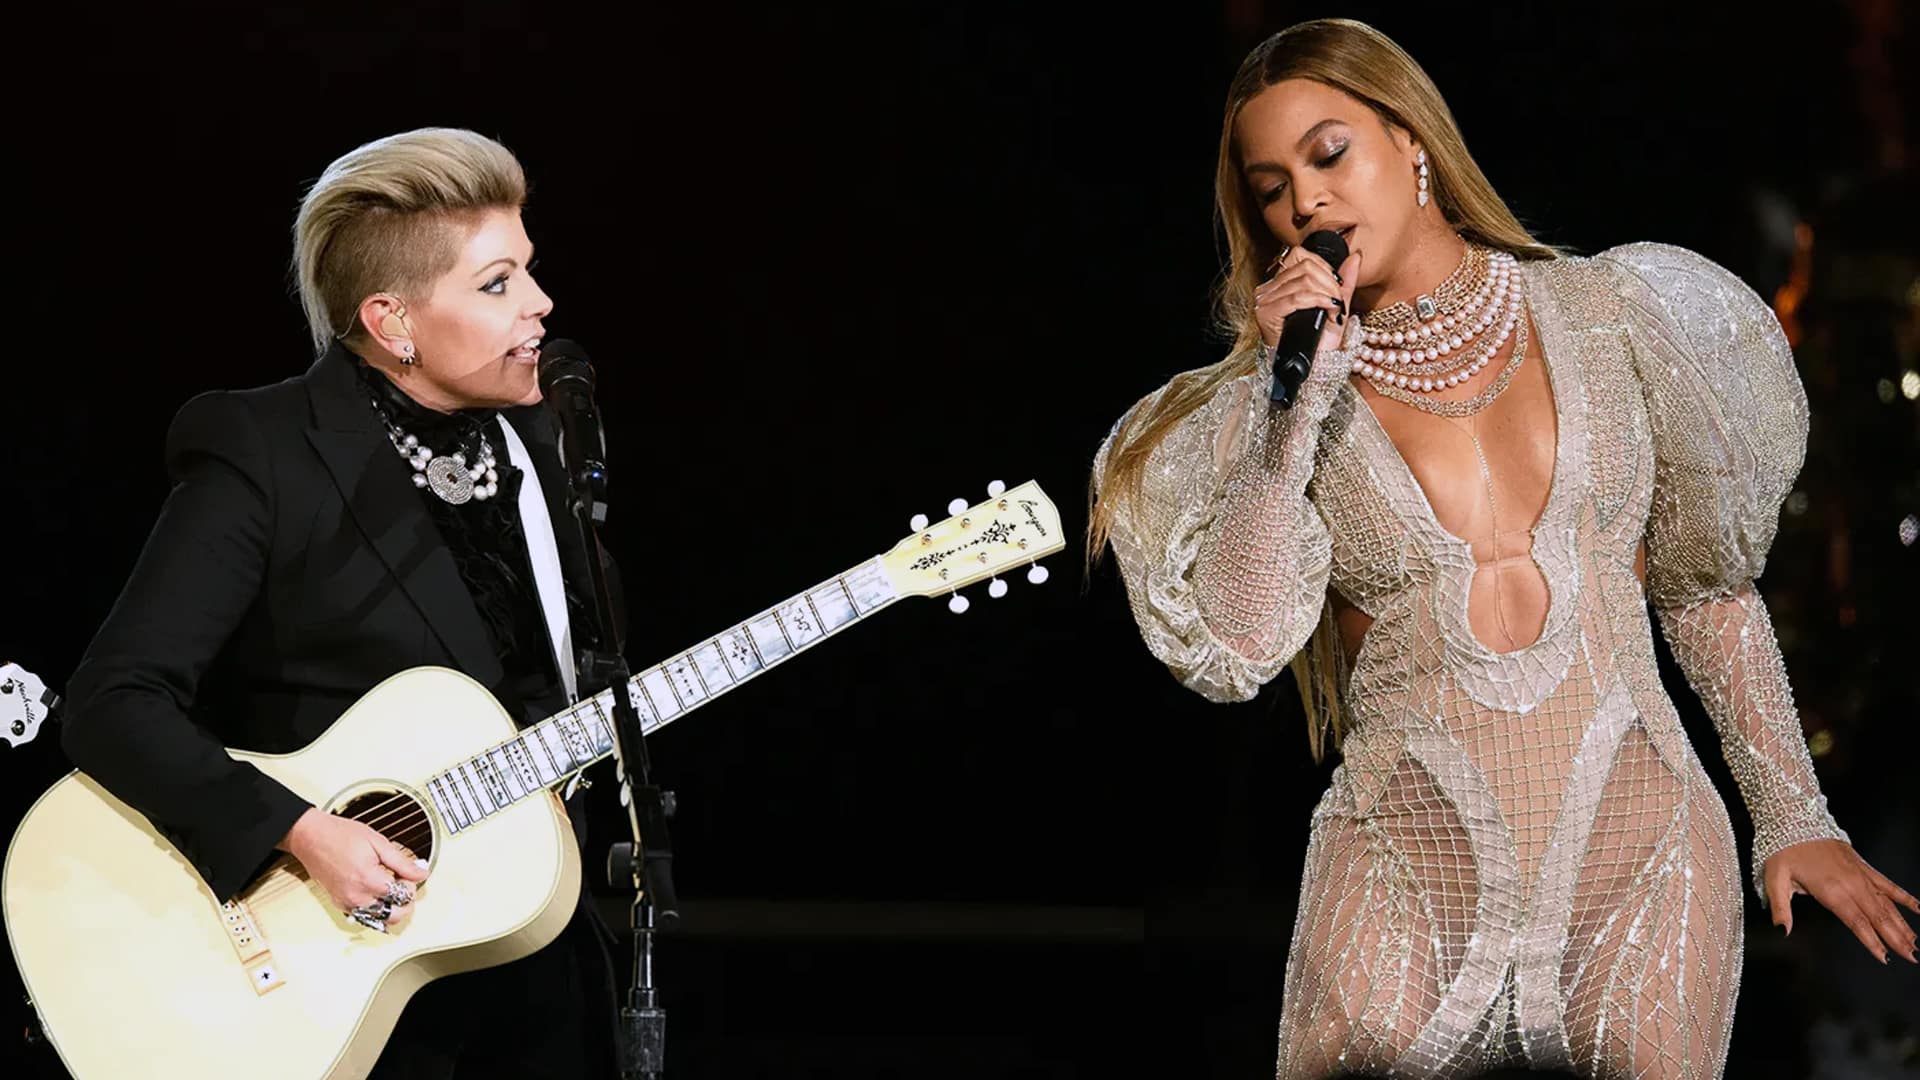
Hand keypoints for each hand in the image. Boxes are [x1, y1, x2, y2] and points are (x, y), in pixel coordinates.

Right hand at [281, 807, 429, 928]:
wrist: (310, 836)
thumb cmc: (338, 835)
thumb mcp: (378, 842)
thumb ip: (402, 862)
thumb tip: (421, 872)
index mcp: (368, 880)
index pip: (402, 896)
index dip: (410, 884)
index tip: (409, 874)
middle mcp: (356, 896)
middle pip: (393, 916)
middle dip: (404, 902)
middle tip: (402, 884)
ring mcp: (346, 902)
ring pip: (378, 919)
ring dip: (389, 908)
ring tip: (388, 886)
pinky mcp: (339, 903)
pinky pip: (363, 915)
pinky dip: (374, 909)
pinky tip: (375, 892)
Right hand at [1253, 247, 1362, 351]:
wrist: (1313, 368)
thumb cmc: (1320, 342)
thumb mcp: (1337, 306)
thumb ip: (1346, 280)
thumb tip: (1355, 256)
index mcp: (1281, 283)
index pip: (1300, 255)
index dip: (1324, 266)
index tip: (1336, 285)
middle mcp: (1268, 289)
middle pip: (1304, 266)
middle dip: (1329, 282)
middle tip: (1339, 300)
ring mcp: (1264, 300)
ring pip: (1303, 279)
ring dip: (1327, 293)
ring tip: (1335, 308)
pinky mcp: (1265, 313)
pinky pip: (1297, 297)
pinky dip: (1318, 300)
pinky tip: (1329, 309)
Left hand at [1763, 838, 1917, 963]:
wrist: (1795, 819)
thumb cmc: (1783, 849)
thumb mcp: (1774, 879)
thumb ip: (1780, 908)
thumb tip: (1781, 931)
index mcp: (1831, 890)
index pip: (1857, 922)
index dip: (1872, 941)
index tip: (1884, 957)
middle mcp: (1851, 884)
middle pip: (1878, 917)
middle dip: (1896, 939)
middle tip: (1911, 957)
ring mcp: (1860, 875)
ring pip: (1887, 904)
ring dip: (1902, 924)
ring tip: (1915, 942)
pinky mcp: (1864, 866)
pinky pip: (1888, 884)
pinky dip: (1904, 897)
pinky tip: (1919, 908)